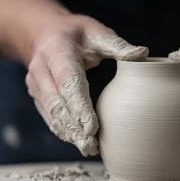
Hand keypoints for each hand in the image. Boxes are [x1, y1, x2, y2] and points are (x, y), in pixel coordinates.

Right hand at [25, 14, 147, 155]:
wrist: (46, 34)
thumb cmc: (77, 34)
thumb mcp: (97, 32)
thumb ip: (118, 45)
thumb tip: (143, 54)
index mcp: (57, 50)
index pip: (68, 81)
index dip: (79, 105)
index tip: (92, 127)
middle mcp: (41, 68)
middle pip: (58, 102)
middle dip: (74, 126)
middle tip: (91, 145)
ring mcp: (36, 82)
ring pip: (51, 112)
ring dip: (68, 132)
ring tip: (87, 148)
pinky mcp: (37, 93)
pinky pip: (48, 114)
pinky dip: (61, 129)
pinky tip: (75, 140)